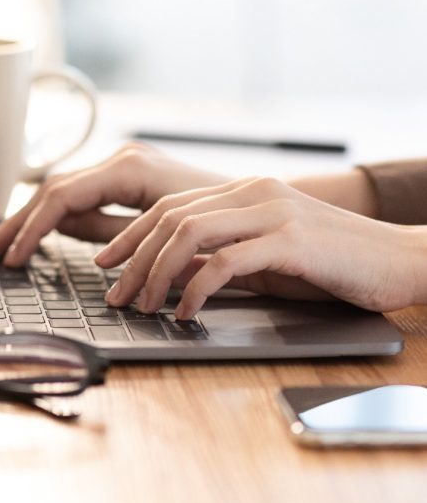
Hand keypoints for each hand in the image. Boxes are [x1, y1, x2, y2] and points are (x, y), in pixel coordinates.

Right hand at [0, 144, 229, 265]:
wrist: (263, 208)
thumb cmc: (223, 223)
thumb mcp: (163, 234)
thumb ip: (108, 231)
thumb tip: (61, 229)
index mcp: (129, 169)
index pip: (61, 197)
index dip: (30, 229)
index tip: (12, 259)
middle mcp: (123, 159)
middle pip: (54, 190)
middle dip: (19, 222)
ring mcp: (125, 166)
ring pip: (63, 191)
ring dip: (31, 220)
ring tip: (3, 245)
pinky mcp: (128, 178)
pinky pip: (81, 195)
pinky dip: (56, 217)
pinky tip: (38, 234)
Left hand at [95, 176, 426, 316]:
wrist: (399, 258)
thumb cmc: (330, 262)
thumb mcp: (264, 256)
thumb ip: (219, 257)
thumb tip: (170, 274)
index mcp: (242, 191)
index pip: (169, 207)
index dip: (130, 234)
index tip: (106, 262)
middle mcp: (251, 192)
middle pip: (169, 218)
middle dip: (132, 258)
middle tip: (113, 294)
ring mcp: (271, 211)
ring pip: (189, 234)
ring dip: (156, 274)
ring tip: (142, 306)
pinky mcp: (290, 239)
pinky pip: (226, 261)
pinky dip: (196, 288)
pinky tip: (184, 311)